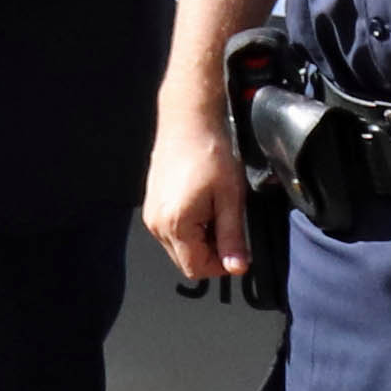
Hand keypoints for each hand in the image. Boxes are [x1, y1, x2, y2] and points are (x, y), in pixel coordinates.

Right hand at [146, 103, 250, 288]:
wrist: (188, 122)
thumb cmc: (210, 153)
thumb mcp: (230, 198)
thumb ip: (232, 237)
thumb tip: (237, 268)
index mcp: (176, 225)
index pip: (196, 268)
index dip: (222, 265)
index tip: (239, 251)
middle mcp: (157, 224)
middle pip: (186, 261)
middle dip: (211, 253)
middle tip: (229, 227)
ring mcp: (152, 215)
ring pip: (179, 247)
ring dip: (200, 240)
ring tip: (216, 211)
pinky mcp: (152, 206)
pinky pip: (171, 231)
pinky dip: (190, 228)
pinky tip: (203, 205)